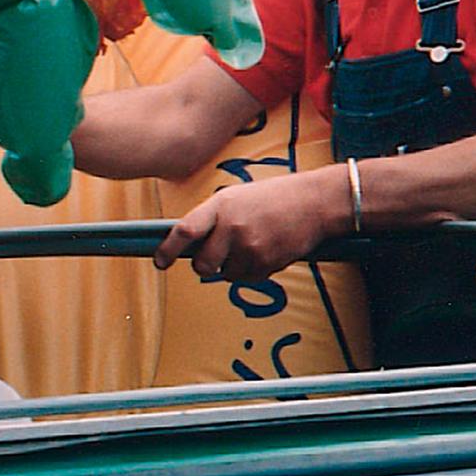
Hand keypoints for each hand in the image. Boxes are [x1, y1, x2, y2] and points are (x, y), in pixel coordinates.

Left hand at [154, 168, 346, 281]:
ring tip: (253, 244)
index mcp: (221, 205)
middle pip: (202, 264)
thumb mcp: (238, 197)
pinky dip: (252, 270)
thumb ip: (214, 217)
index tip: (160, 262)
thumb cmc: (275, 197)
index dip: (168, 249)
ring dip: (233, 267)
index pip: (185, 231)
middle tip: (214, 258)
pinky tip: (267, 249)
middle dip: (205, 266)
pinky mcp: (266, 264)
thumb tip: (192, 243)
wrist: (314, 202)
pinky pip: (248, 279)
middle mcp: (232, 226)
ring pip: (226, 275)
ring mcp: (250, 247)